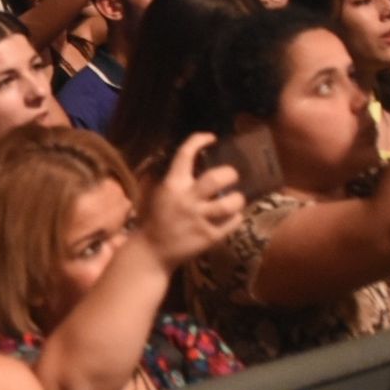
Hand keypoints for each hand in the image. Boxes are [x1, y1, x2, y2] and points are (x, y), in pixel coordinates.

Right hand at [141, 134, 245, 267]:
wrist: (152, 252)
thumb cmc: (157, 219)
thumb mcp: (159, 194)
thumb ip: (174, 178)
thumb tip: (192, 159)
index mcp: (172, 185)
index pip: (185, 154)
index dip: (199, 140)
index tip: (212, 138)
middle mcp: (186, 200)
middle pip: (216, 178)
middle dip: (230, 174)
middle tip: (231, 176)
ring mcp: (199, 219)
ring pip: (230, 203)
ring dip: (237, 199)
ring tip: (236, 199)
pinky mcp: (209, 237)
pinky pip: (233, 222)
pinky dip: (236, 218)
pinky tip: (231, 217)